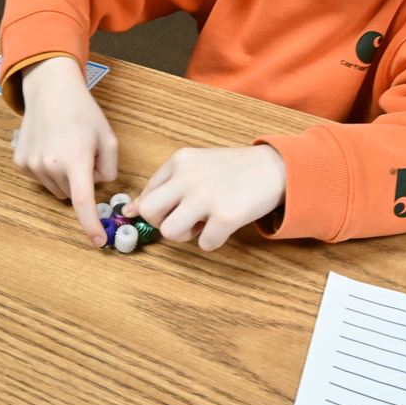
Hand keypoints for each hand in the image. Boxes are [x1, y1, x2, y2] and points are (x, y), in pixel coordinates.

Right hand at [15, 56, 117, 246]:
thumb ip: (109, 169)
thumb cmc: (83, 112)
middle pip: (72, 194)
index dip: (91, 225)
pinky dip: (51, 171)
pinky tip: (52, 147)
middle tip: (85, 154)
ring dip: (66, 177)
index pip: (83, 202)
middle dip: (82, 182)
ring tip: (67, 147)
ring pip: (57, 189)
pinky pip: (43, 179)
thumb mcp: (108, 138)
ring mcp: (31, 165)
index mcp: (75, 159)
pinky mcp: (20, 163)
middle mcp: (49, 166)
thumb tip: (97, 187)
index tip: (98, 242)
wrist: (50, 90)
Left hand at [124, 146, 285, 250]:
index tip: (172, 212)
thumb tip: (130, 210)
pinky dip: (213, 241)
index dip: (158, 210)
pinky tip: (224, 226)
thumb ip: (166, 184)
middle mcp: (189, 176)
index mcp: (180, 160)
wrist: (275, 167)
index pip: (146, 195)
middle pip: (149, 212)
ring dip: (186, 235)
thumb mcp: (197, 165)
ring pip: (170, 232)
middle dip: (163, 222)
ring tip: (204, 223)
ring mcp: (207, 197)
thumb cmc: (233, 169)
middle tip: (184, 219)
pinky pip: (204, 244)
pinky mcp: (226, 216)